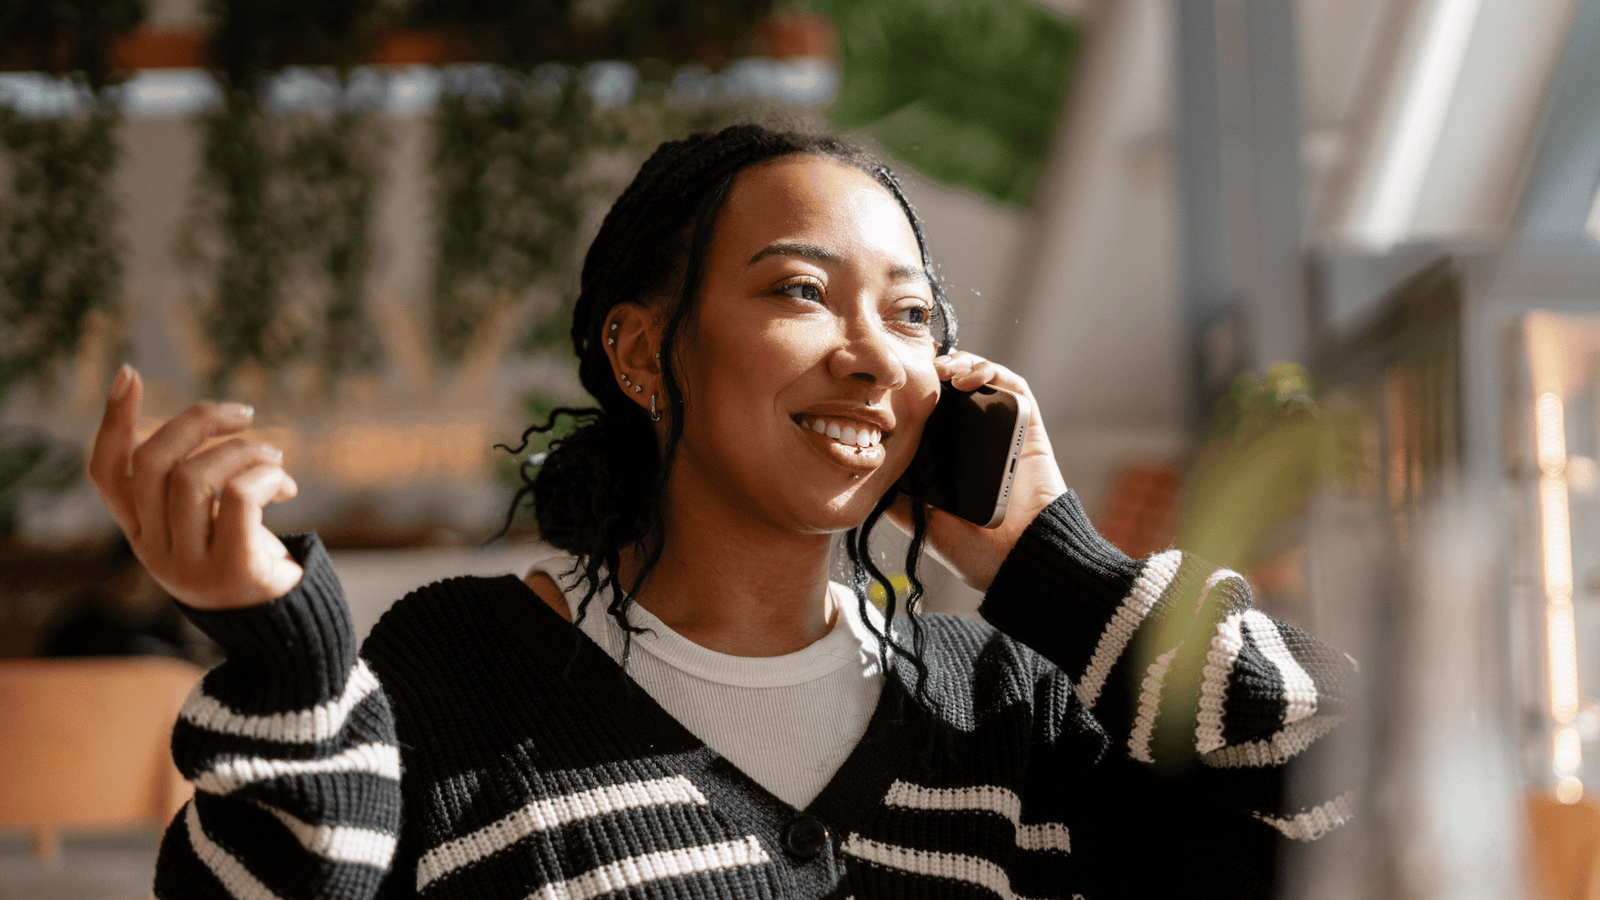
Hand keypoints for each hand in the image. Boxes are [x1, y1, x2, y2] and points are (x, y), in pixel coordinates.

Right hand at [88, 365, 303, 608]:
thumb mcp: (207, 520)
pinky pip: (238, 499)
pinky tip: (286, 488)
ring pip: (196, 477)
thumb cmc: (247, 558)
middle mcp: (153, 550)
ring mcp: (188, 565)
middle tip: (243, 413)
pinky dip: (266, 477)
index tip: (130, 375)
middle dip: (199, 421)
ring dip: (245, 450)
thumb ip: (191, 481)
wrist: (284, 629)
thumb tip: (194, 423)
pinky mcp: (232, 571)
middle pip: (153, 463)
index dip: (113, 422)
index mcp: (140, 531)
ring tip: (275, 457)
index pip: (107, 474)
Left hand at [887, 352, 1067, 591]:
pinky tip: (967, 378)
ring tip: (941, 370)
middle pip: (954, 390)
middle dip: (935, 371)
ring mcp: (1002, 431)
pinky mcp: (1028, 427)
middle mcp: (974, 439)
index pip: (931, 412)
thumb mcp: (920, 522)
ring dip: (961, 364)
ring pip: (982, 380)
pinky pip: (1013, 387)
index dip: (915, 393)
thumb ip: (898, 497)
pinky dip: (991, 371)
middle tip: (916, 368)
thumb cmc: (973, 549)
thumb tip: (870, 470)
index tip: (893, 383)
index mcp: (949, 457)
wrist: (1018, 559)